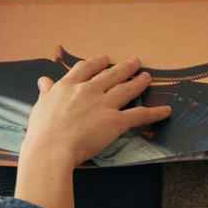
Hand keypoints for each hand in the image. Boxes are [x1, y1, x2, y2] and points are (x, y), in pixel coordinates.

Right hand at [26, 48, 171, 167]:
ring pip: (127, 88)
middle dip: (124, 67)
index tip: (104, 59)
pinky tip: (166, 110)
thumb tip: (43, 80)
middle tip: (135, 61)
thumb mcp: (40, 106)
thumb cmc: (42, 132)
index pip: (86, 68)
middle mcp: (89, 90)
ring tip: (147, 76)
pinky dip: (155, 113)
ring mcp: (104, 104)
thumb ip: (46, 92)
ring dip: (139, 81)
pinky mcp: (116, 121)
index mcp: (69, 86)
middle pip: (111, 74)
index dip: (97, 62)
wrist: (51, 149)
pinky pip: (139, 115)